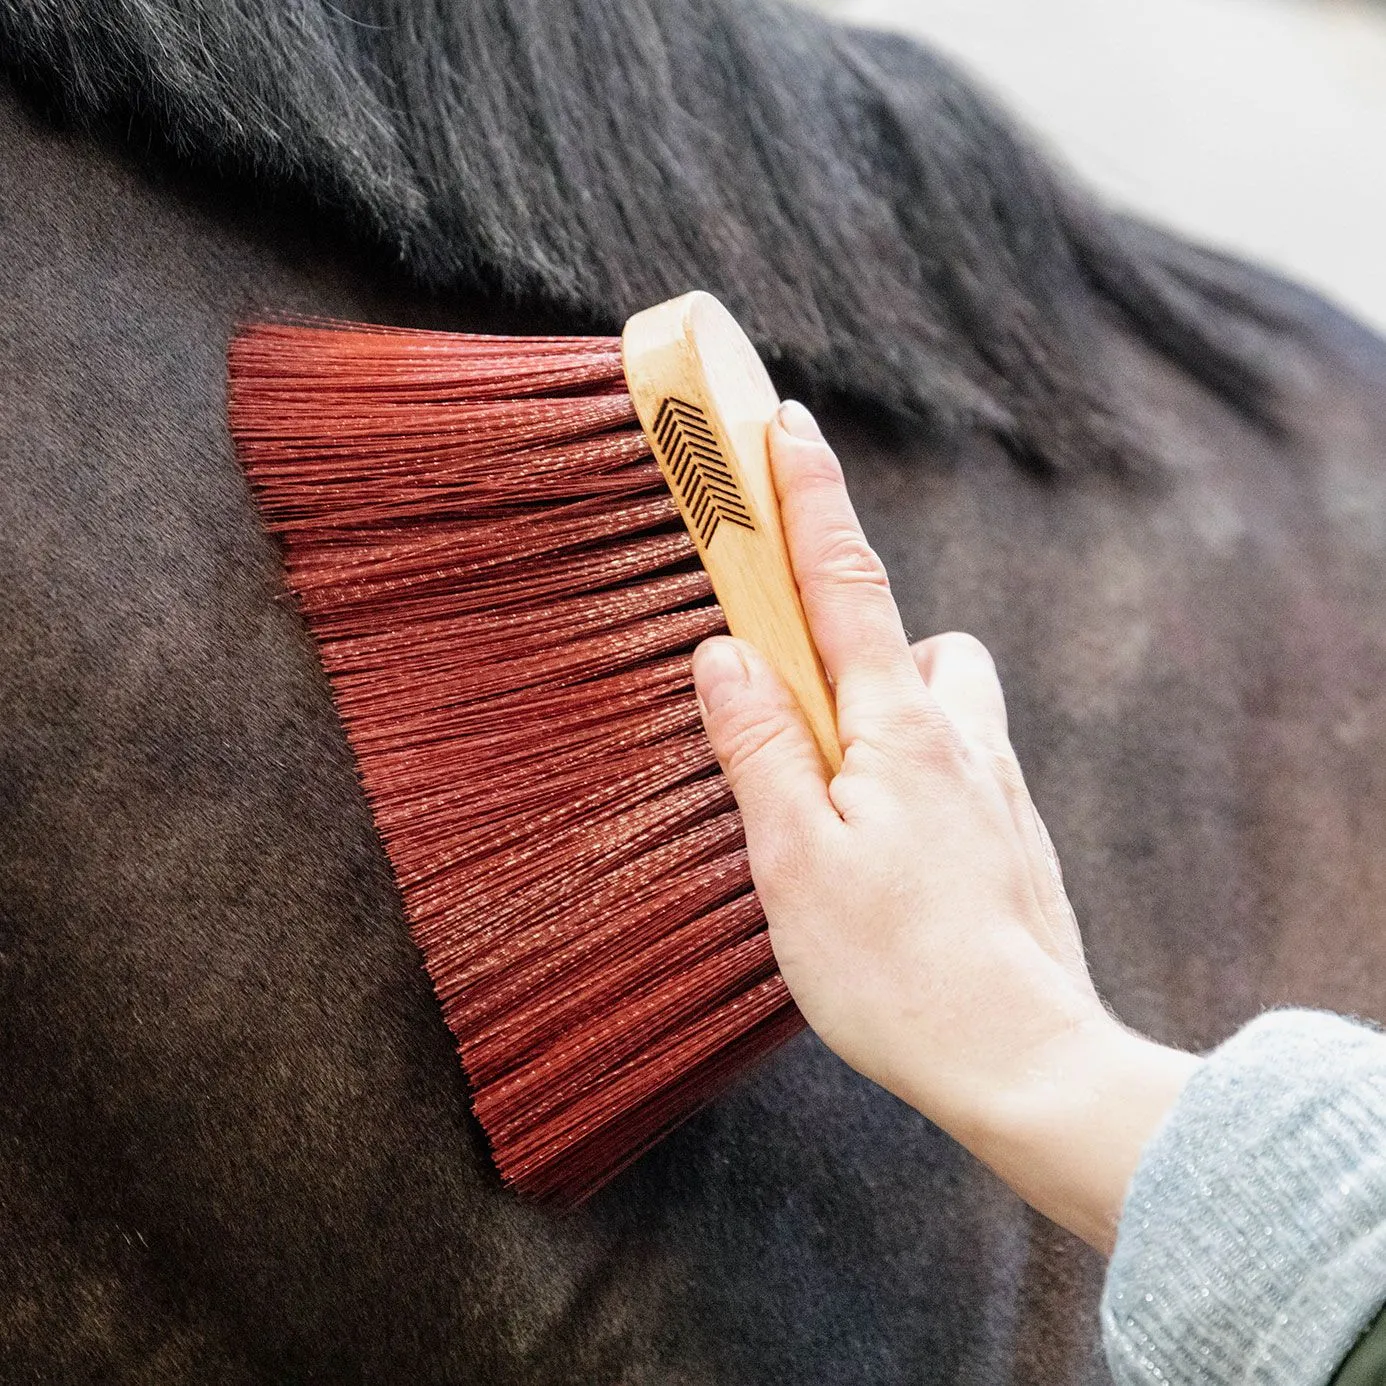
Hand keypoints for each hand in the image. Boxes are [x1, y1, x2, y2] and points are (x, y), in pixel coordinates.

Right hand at [691, 400, 1198, 1252]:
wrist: (1024, 1062)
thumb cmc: (896, 971)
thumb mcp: (794, 858)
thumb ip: (760, 745)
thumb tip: (726, 653)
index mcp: (899, 729)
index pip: (844, 586)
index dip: (810, 501)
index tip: (787, 426)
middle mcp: (961, 738)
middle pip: (905, 638)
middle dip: (851, 639)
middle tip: (798, 717)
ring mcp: (996, 785)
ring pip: (942, 701)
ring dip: (889, 710)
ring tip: (840, 799)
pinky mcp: (1012, 832)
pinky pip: (959, 762)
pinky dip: (915, 772)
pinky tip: (890, 856)